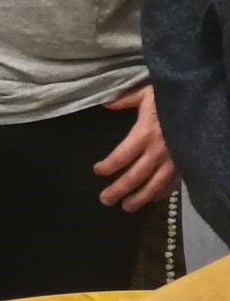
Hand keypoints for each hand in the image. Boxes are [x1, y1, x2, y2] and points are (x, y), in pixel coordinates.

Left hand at [95, 83, 176, 210]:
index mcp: (144, 134)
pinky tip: (152, 200)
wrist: (203, 104)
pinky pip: (173, 184)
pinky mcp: (186, 165)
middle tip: (105, 200)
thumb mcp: (146, 93)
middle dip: (118, 190)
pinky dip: (162, 194)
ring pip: (154, 185)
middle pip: (134, 176)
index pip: (121, 156)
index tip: (97, 171)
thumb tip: (105, 104)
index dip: (107, 167)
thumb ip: (125, 100)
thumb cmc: (171, 98)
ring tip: (126, 207)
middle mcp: (158, 152)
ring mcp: (174, 161)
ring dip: (139, 198)